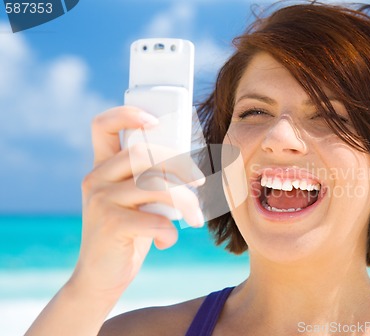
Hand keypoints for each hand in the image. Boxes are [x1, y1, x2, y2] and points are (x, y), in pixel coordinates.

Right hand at [71, 106, 204, 296]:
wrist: (101, 277)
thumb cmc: (129, 234)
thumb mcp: (136, 202)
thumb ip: (151, 181)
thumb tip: (190, 167)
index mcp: (102, 168)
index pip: (103, 126)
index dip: (127, 114)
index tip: (155, 122)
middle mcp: (96, 178)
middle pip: (144, 153)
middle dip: (181, 166)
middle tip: (200, 183)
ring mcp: (100, 200)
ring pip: (155, 184)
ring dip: (185, 201)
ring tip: (196, 218)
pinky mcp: (110, 225)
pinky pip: (154, 218)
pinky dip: (169, 231)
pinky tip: (166, 241)